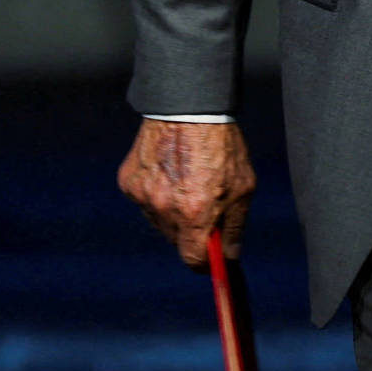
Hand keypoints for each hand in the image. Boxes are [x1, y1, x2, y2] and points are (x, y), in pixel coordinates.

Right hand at [116, 118, 256, 267]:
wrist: (188, 108)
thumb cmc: (222, 146)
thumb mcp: (243, 187)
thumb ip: (234, 227)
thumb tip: (228, 257)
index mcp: (196, 212)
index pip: (193, 260)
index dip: (203, 262)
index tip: (210, 260)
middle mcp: (165, 208)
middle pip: (176, 242)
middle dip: (191, 234)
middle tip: (205, 212)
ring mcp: (143, 196)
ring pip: (159, 222)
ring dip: (173, 215)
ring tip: (188, 184)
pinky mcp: (129, 183)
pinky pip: (145, 202)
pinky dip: (157, 195)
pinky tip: (170, 174)